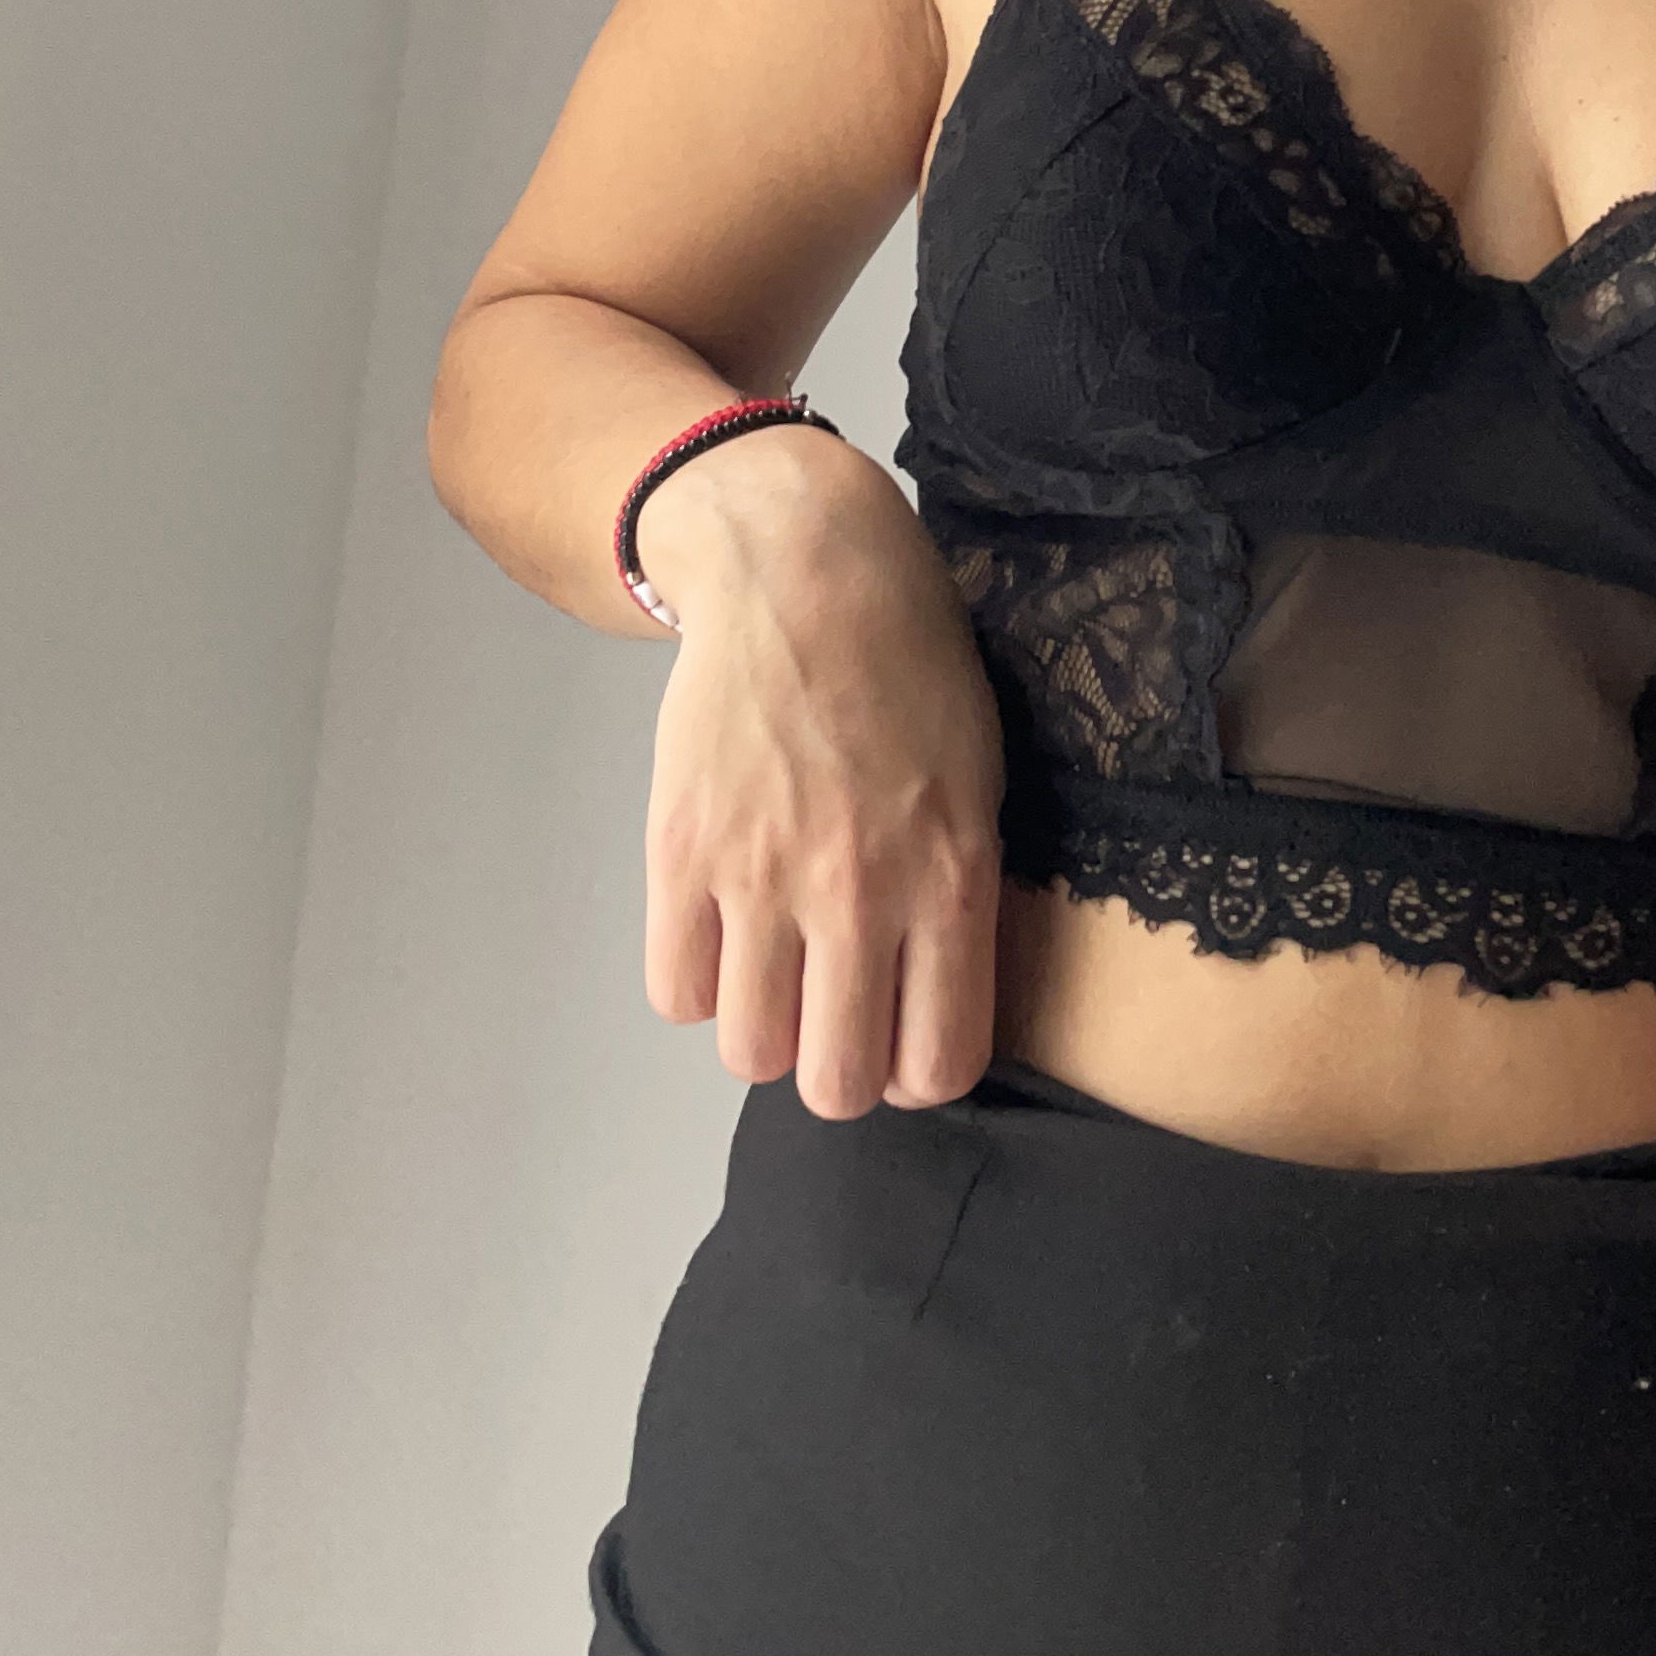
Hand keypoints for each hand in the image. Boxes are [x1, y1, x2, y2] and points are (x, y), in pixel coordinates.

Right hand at [636, 437, 1006, 1121]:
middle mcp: (858, 892)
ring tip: (777, 967)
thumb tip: (934, 1006)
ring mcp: (761, 875)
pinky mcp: (681, 850)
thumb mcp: (980, 779)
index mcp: (951, 877)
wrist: (808, 570)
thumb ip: (961, 898)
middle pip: (834, 1085)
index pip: (937, 1064)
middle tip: (836, 1010)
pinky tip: (724, 930)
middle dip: (837, 1064)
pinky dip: (698, 980)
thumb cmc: (912, 666)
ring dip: (763, 1026)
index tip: (906, 1032)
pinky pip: (675, 992)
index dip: (917, 1067)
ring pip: (748, 1052)